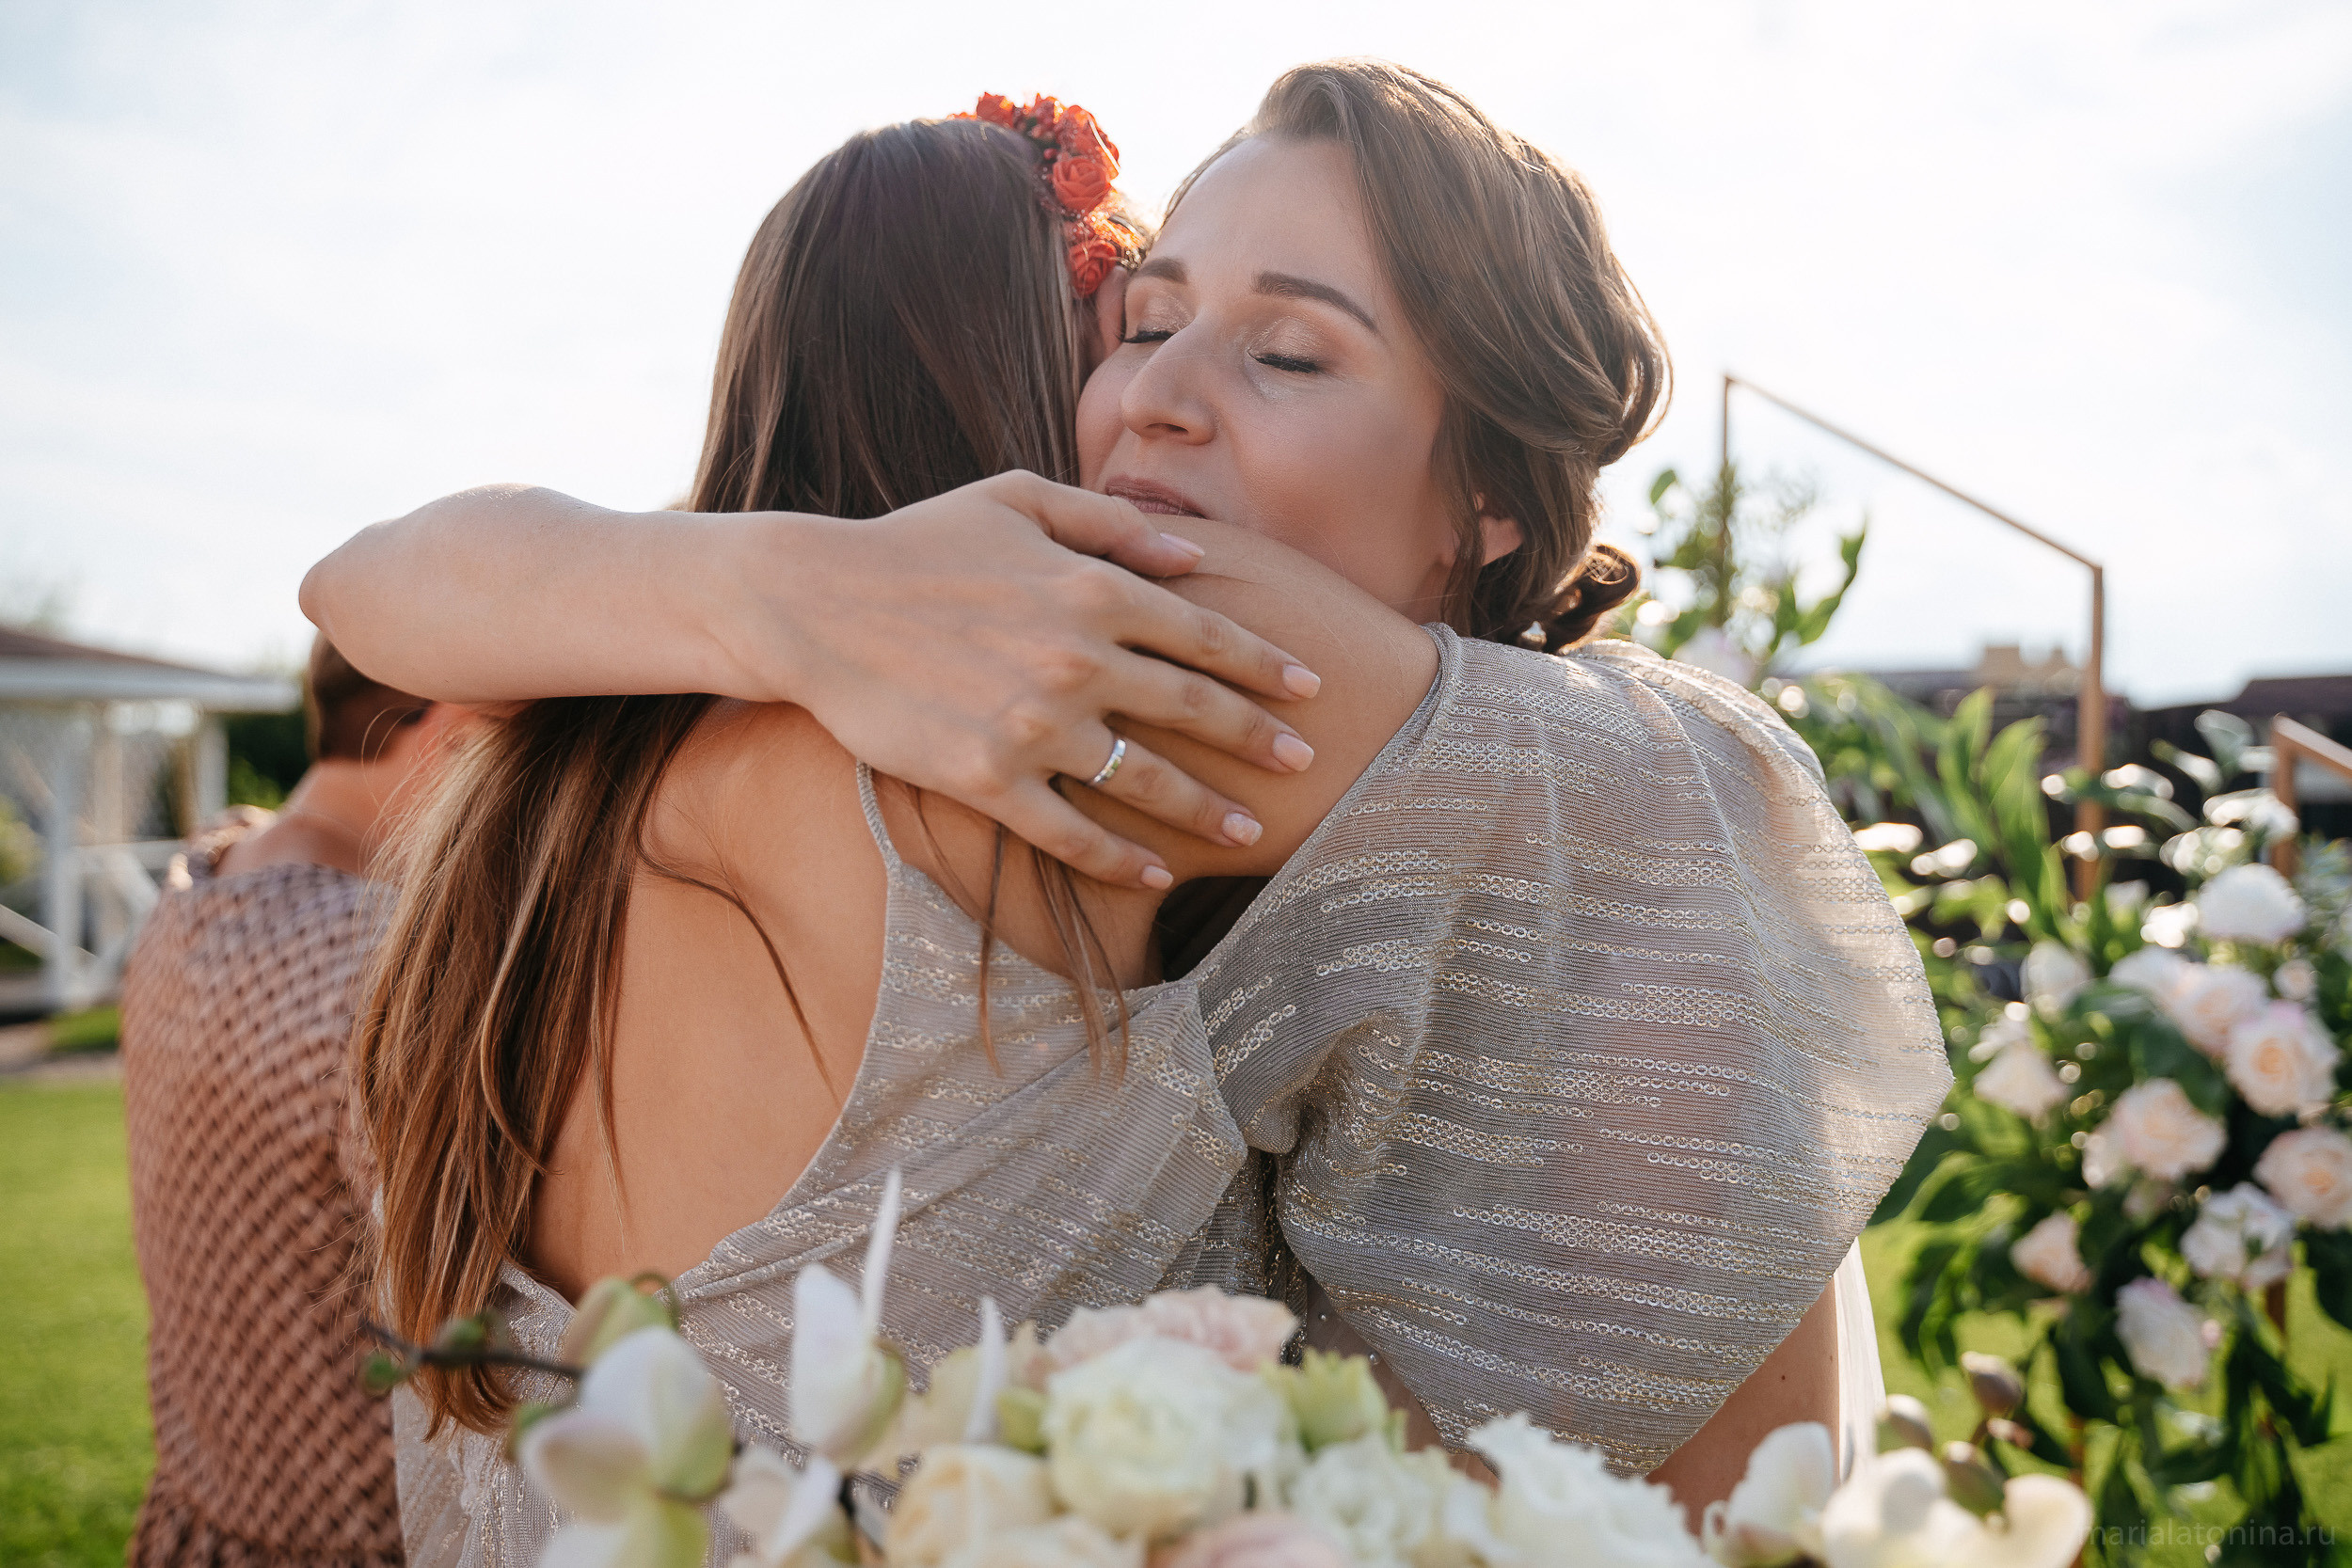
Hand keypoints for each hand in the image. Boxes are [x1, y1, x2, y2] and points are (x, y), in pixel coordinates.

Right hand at [725, 472, 1321, 888]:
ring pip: (1147, 779)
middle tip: (1306, 763)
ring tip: (1247, 832)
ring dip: (1206, 809)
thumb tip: (1190, 555)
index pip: (1205, 632)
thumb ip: (1110, 523)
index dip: (1264, 665)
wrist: (814, 602)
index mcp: (1092, 586)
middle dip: (1260, 739)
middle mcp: (1078, 658)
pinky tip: (1155, 874)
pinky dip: (1121, 859)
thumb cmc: (917, 542)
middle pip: (1194, 709)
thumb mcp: (1017, 498)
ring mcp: (1035, 724)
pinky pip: (1073, 832)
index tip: (1309, 689)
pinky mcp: (989, 779)